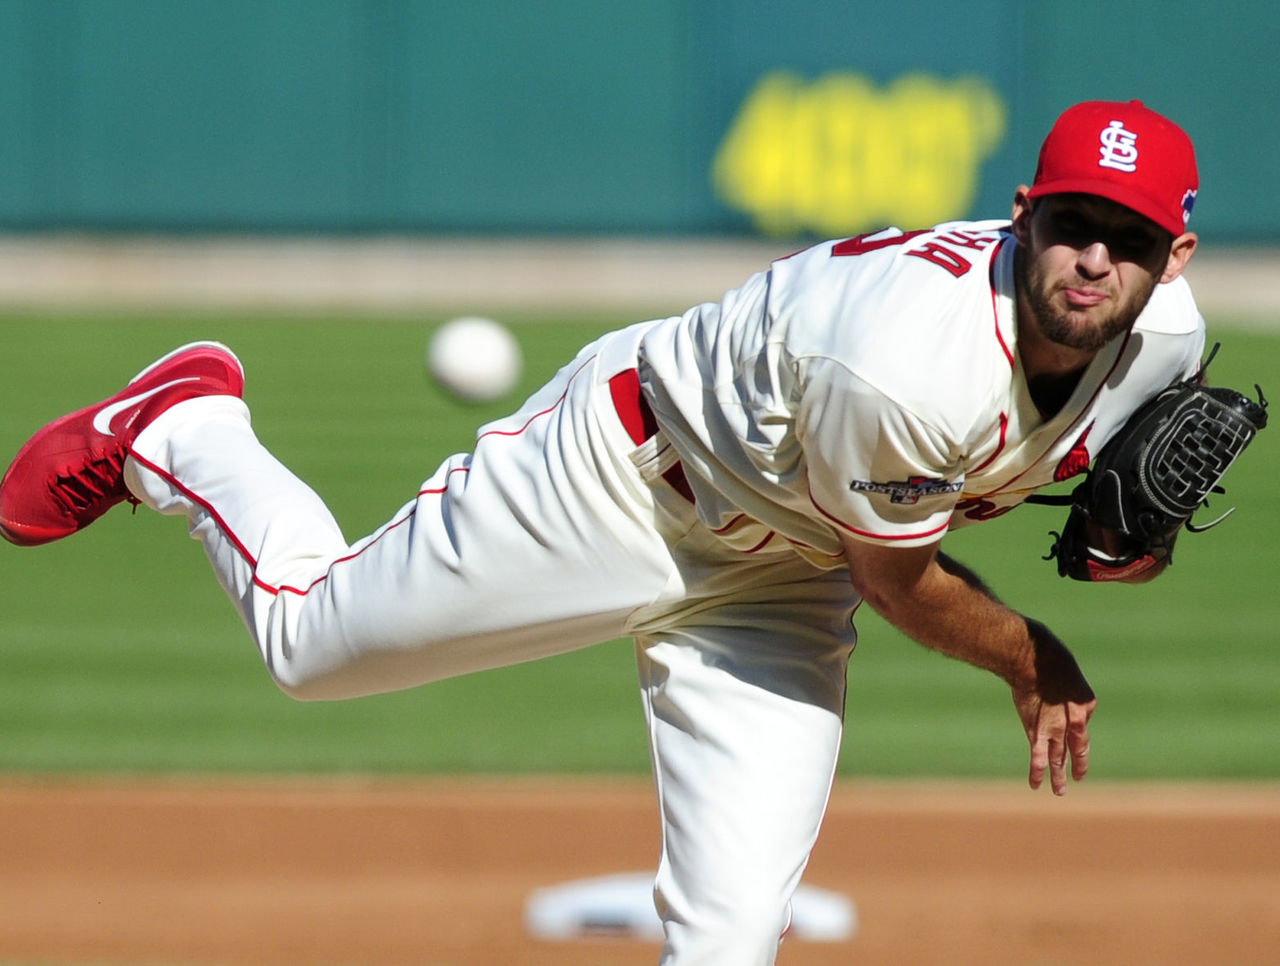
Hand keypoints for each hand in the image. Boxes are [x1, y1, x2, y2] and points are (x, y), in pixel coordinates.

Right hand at [1011, 620, 1096, 794]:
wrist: (1034, 660)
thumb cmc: (1047, 656)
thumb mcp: (1065, 667)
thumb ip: (1064, 681)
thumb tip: (1052, 683)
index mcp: (1086, 704)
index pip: (1082, 720)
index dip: (1073, 721)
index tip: (1063, 718)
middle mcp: (1076, 721)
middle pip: (1078, 747)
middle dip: (1078, 764)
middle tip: (1078, 777)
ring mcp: (1057, 728)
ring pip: (1059, 757)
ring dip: (1058, 776)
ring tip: (1059, 791)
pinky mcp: (1038, 731)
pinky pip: (1039, 756)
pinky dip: (1037, 771)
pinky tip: (1036, 785)